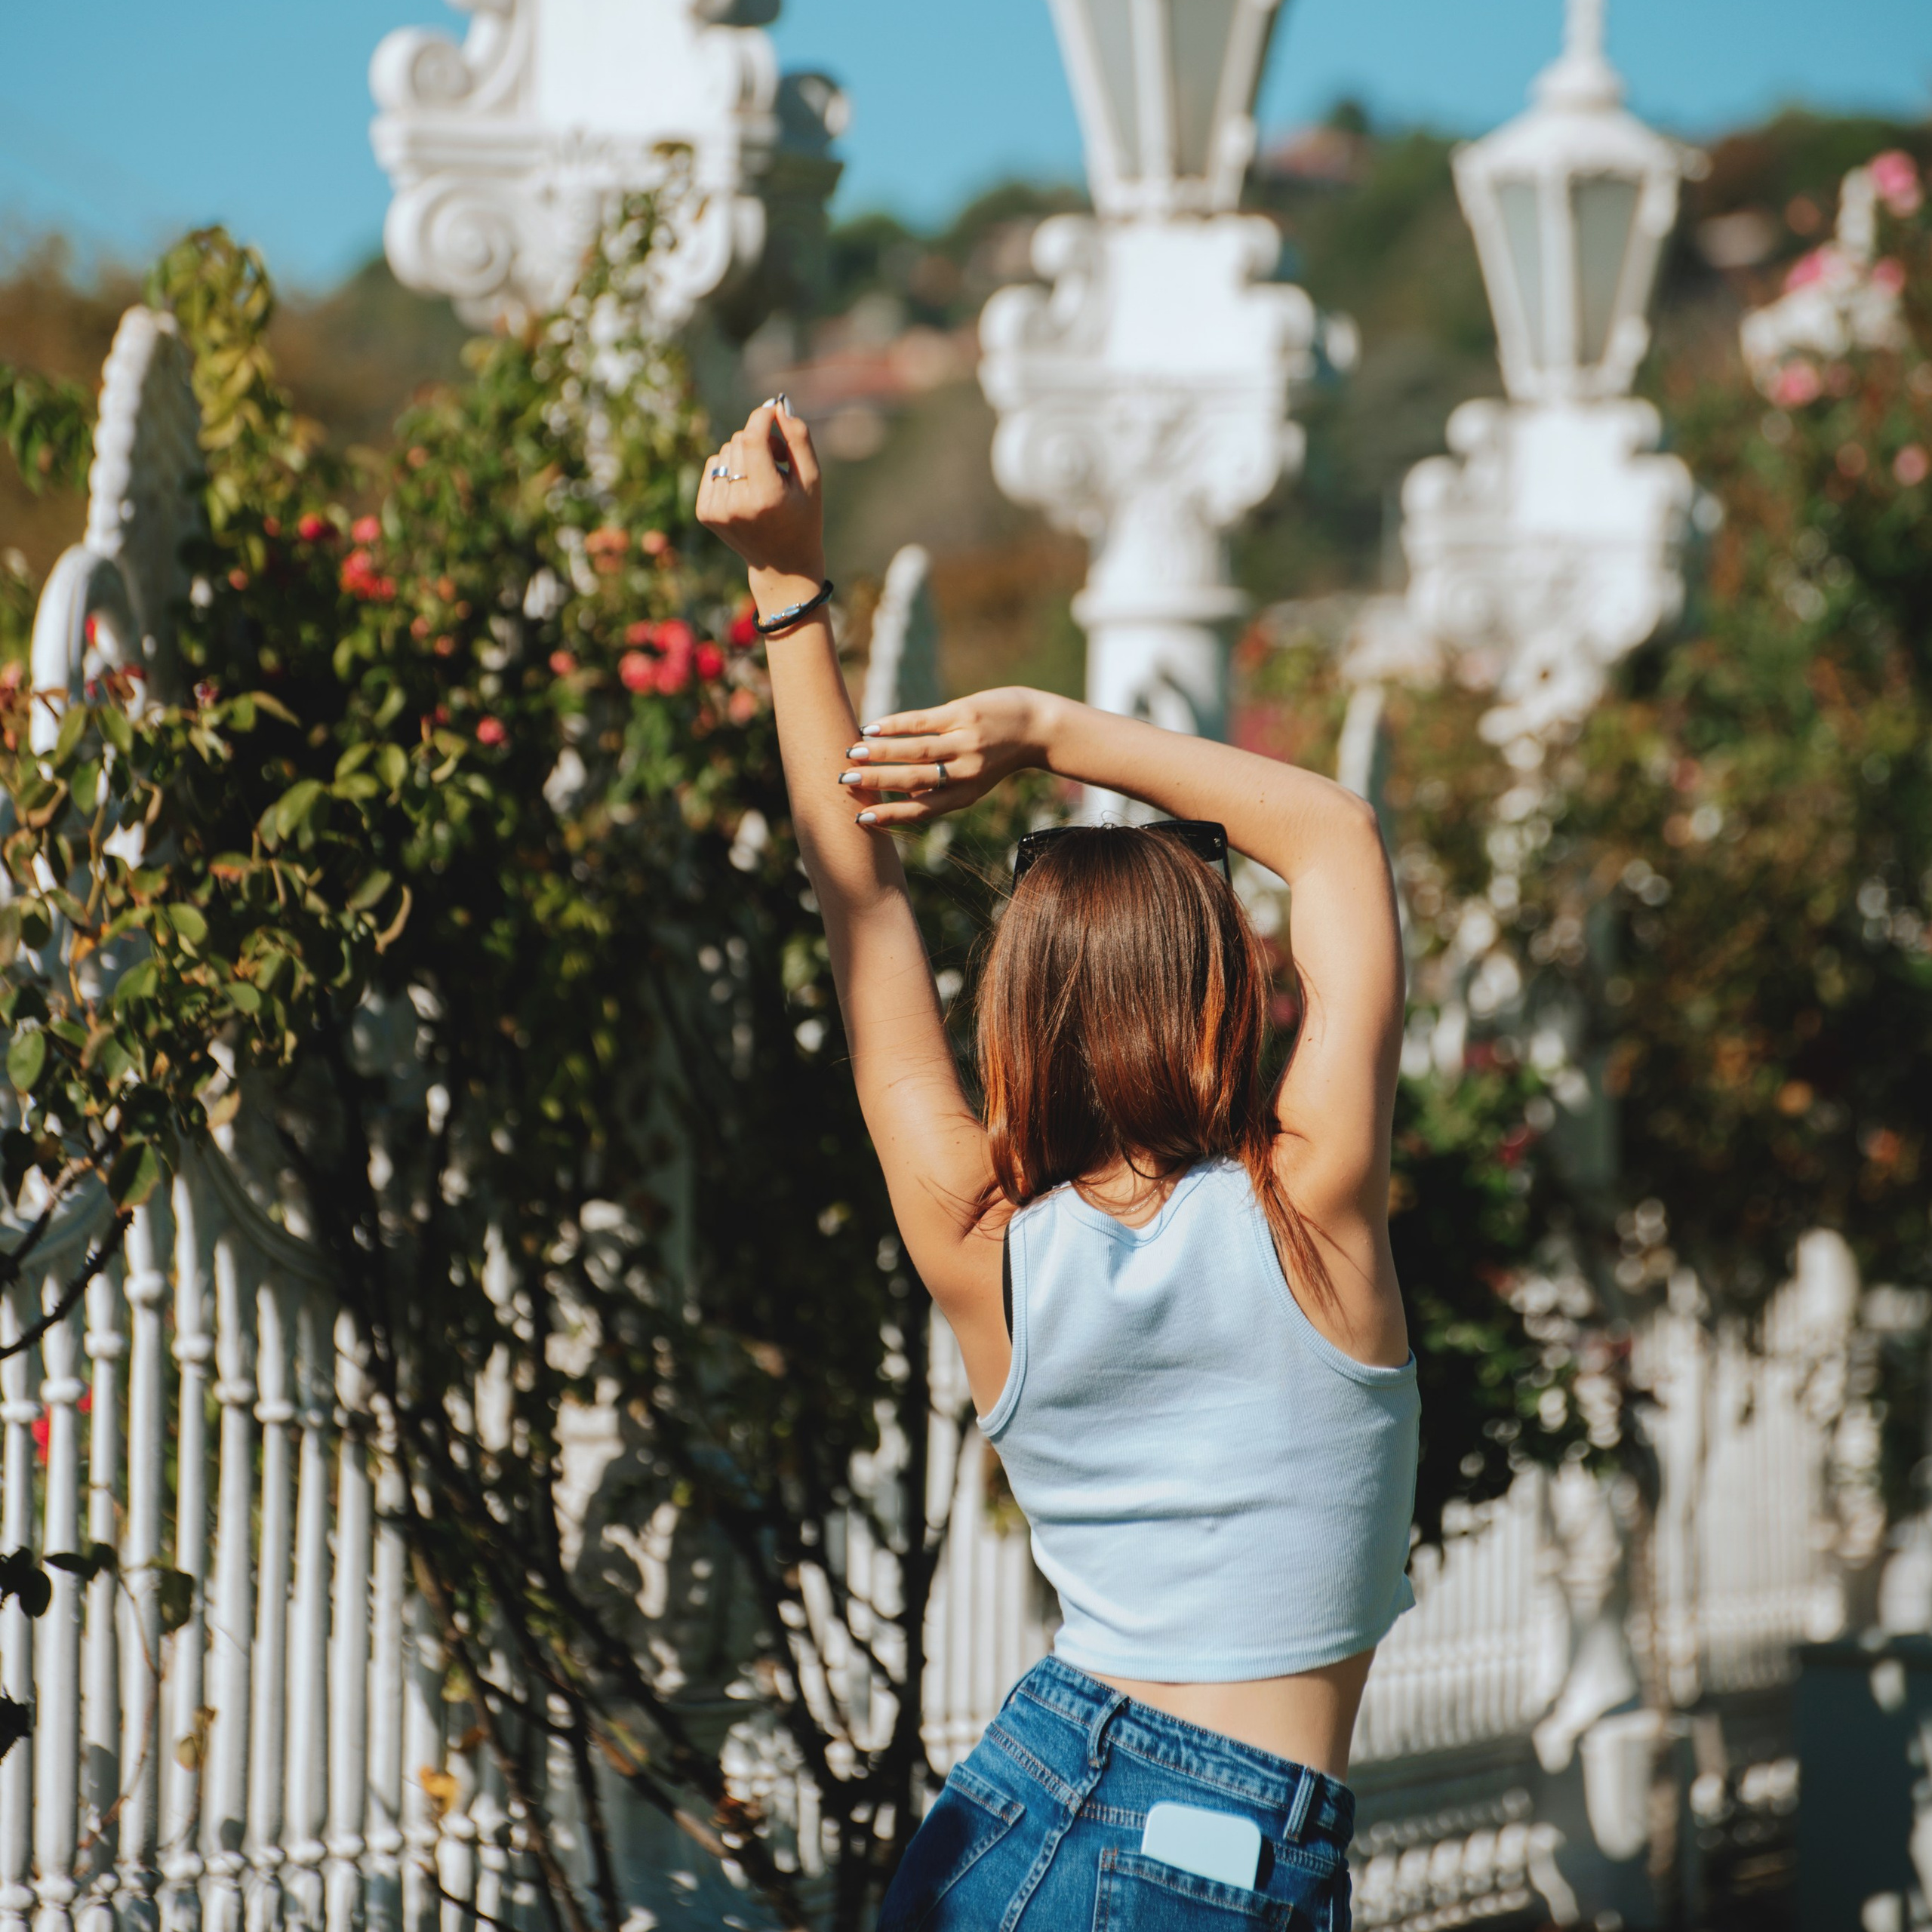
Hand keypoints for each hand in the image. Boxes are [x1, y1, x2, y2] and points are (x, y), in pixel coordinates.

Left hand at [696, 401, 824, 596]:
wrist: (782, 565)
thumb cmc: (803, 517)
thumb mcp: (812, 480)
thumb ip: (799, 440)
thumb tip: (777, 406)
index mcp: (766, 498)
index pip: (752, 440)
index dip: (761, 417)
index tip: (772, 409)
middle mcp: (737, 505)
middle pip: (739, 441)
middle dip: (759, 442)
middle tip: (778, 463)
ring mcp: (717, 510)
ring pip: (725, 452)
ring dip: (744, 457)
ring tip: (762, 481)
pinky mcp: (704, 512)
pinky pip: (713, 466)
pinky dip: (729, 470)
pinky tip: (745, 490)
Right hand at [838, 687, 1059, 825]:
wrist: (1038, 727)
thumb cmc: (998, 755)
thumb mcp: (974, 781)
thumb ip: (942, 789)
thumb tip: (903, 797)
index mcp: (964, 795)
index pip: (921, 809)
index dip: (890, 815)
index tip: (860, 817)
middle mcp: (965, 772)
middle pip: (913, 780)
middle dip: (877, 782)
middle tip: (845, 780)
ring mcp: (965, 742)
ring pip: (916, 750)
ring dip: (881, 753)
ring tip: (852, 752)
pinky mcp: (964, 715)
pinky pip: (923, 721)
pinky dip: (895, 725)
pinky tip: (872, 728)